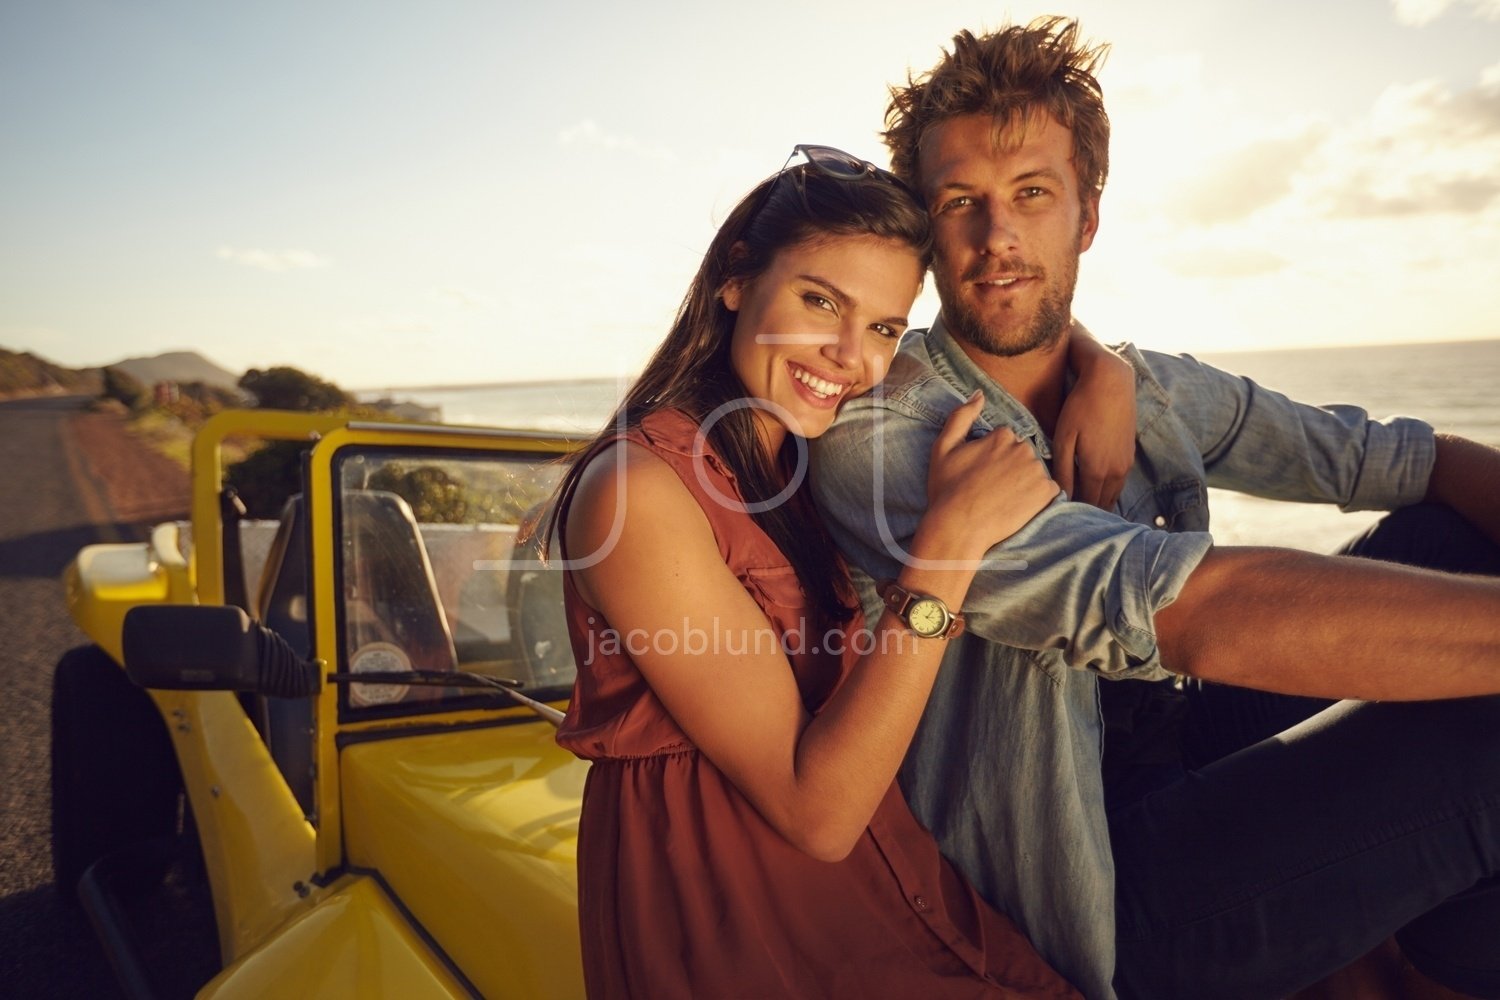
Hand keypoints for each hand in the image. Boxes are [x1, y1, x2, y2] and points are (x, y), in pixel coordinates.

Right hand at [924, 391, 1058, 556]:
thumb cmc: (947, 489)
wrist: (958, 528)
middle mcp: (1023, 448)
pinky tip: (1017, 507)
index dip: (992, 460)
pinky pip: (1049, 490)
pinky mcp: (1047, 492)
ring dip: (1024, 483)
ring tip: (1004, 500)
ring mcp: (1036, 470)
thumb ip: (961, 416)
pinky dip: (1038, 498)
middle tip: (991, 490)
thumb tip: (979, 394)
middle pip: (1022, 456)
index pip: (1006, 442)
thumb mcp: (943, 447)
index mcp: (1002, 435)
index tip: (981, 476)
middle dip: (1011, 469)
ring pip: (1034, 472)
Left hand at [1057, 326, 1134, 509]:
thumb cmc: (1081, 407)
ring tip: (1082, 510)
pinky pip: (1118, 483)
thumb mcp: (1064, 438)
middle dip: (1087, 513)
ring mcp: (1126, 464)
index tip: (1061, 522)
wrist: (1111, 382)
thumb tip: (1061, 497)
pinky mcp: (1129, 454)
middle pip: (1101, 504)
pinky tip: (1095, 490)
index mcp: (1097, 471)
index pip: (1086, 505)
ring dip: (1099, 503)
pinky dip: (1107, 491)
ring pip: (1112, 495)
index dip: (1074, 515)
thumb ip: (1063, 470)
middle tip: (1070, 521)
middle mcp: (1116, 472)